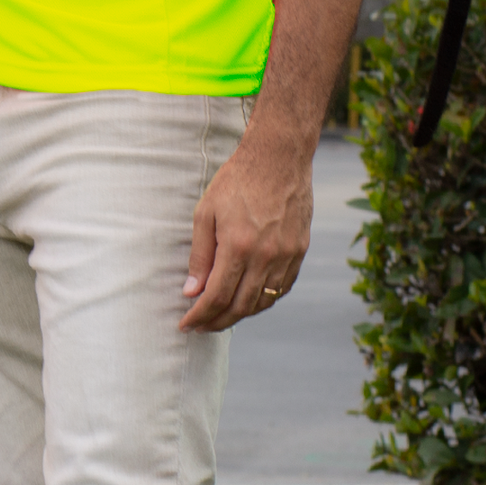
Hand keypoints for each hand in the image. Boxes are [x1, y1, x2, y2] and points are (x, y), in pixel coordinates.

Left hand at [177, 126, 313, 332]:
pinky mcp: (299, 253)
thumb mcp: (206, 212)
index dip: (199, 315)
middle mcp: (265, 257)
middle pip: (240, 307)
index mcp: (238, 246)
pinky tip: (248, 299)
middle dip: (217, 322)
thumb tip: (191, 292)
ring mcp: (286, 257)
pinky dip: (263, 300)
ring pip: (262, 302)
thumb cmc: (236, 181)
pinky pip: (280, 289)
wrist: (278, 158)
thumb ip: (200, 255)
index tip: (186, 325)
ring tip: (221, 316)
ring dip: (240, 314)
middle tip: (201, 326)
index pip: (216, 296)